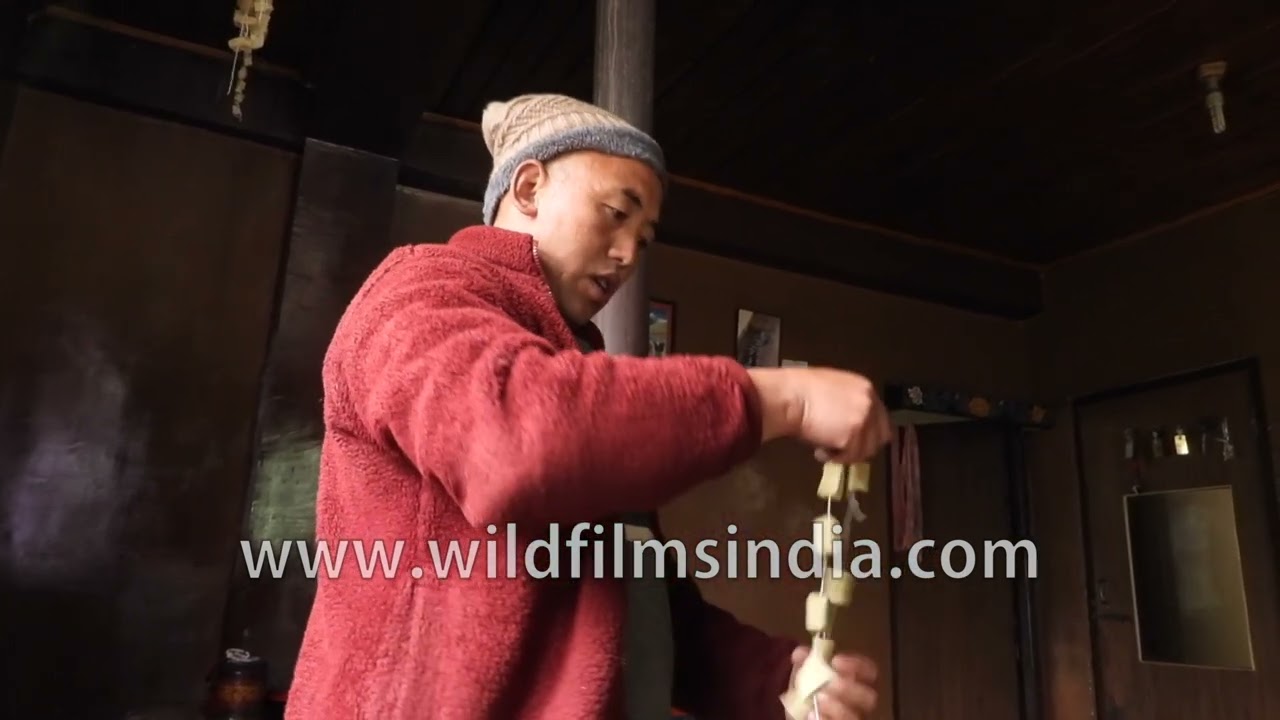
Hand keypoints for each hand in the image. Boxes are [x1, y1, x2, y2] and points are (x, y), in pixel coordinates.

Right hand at [749, 367, 891, 463]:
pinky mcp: (852, 438)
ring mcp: (863, 422)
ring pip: (865, 450)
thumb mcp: (832, 388)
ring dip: (847, 453)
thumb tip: (847, 419)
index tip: (854, 438)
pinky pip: (848, 456)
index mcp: (866, 389)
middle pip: (881, 436)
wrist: (789, 397)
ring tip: (825, 450)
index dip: (868, 431)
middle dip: (863, 445)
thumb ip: (847, 402)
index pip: (880, 417)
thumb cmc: (800, 389)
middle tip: (844, 448)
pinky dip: (834, 458)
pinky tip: (819, 452)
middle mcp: (870, 405)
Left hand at [788, 646, 878, 719]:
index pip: (869, 671)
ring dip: (837, 707)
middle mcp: (858, 702)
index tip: (836, 660)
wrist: (799, 710)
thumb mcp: (806, 672)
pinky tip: (811, 713)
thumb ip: (806, 661)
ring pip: (855, 716)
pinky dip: (825, 719)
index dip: (857, 665)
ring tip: (819, 698)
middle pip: (869, 697)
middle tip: (831, 683)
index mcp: (856, 682)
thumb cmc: (808, 689)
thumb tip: (800, 653)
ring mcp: (850, 717)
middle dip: (850, 689)